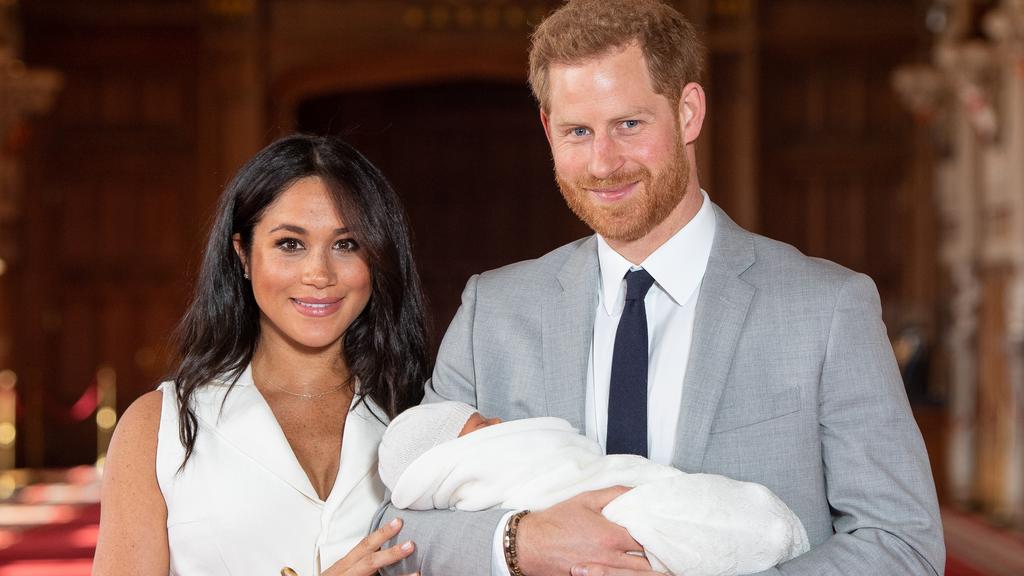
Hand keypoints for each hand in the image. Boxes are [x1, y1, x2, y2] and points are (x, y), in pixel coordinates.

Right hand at [320, 517, 417, 575]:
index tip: (399, 522)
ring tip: (418, 573)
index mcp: (344, 565)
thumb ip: (360, 560)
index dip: (381, 534)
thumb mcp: (341, 569)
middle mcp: (347, 573)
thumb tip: (380, 548)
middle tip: (412, 544)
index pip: (364, 545)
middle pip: (370, 561)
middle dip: (391, 553)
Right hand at [516, 486, 650, 575]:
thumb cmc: (555, 522)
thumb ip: (614, 493)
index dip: (657, 536)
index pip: (647, 540)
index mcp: (611, 537)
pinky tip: (629, 570)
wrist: (529, 545)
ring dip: (644, 570)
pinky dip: (625, 575)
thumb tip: (636, 491)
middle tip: (662, 551)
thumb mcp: (585, 499)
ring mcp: (601, 573)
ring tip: (652, 563)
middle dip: (655, 557)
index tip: (662, 531)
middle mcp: (609, 558)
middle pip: (645, 564)